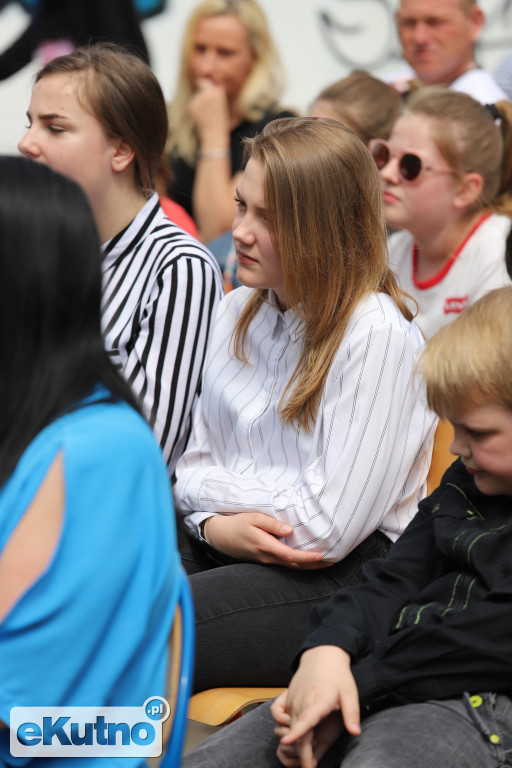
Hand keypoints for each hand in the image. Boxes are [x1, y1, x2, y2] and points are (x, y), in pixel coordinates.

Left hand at [188, 78, 229, 142]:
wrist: (214, 135)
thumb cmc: (220, 122)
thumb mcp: (222, 104)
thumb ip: (215, 93)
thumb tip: (204, 82)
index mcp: (218, 92)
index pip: (208, 82)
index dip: (206, 86)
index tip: (208, 93)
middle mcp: (208, 93)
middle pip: (201, 86)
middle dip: (203, 93)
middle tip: (208, 107)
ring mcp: (198, 99)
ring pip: (196, 96)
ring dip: (199, 102)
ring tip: (206, 114)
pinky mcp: (191, 105)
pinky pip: (192, 103)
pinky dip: (195, 109)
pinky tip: (201, 117)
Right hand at [205, 512, 328, 568]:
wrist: (220, 536)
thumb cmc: (237, 523)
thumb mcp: (253, 518)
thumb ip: (271, 524)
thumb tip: (289, 530)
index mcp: (265, 546)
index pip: (291, 556)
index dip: (307, 558)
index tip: (322, 556)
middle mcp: (267, 557)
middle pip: (294, 565)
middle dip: (314, 565)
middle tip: (333, 561)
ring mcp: (265, 560)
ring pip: (290, 567)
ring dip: (308, 566)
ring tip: (325, 562)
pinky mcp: (264, 560)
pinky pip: (284, 564)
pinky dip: (298, 564)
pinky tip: (307, 561)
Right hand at [271, 646, 360, 767]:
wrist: (322, 655)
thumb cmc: (338, 675)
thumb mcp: (350, 693)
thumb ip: (352, 714)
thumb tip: (355, 733)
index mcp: (319, 700)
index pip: (306, 718)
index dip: (297, 732)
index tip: (286, 741)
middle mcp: (302, 701)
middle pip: (296, 730)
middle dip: (301, 752)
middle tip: (310, 766)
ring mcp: (293, 700)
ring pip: (288, 726)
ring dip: (295, 742)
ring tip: (308, 753)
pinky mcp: (288, 699)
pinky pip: (281, 717)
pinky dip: (286, 727)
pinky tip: (297, 731)